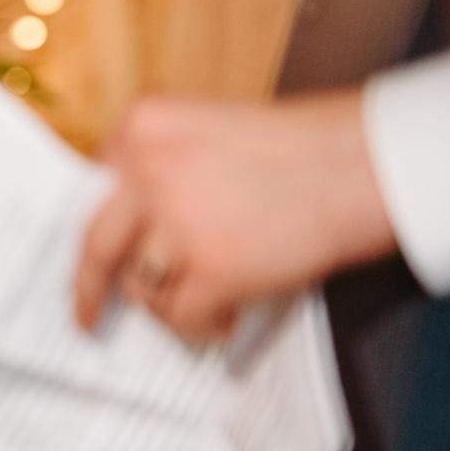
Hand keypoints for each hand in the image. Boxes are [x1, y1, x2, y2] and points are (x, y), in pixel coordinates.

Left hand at [73, 90, 396, 338]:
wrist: (364, 164)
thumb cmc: (300, 148)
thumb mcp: (208, 129)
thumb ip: (160, 167)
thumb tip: (127, 230)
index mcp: (142, 125)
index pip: (95, 188)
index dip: (98, 226)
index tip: (85, 254)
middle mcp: (147, 169)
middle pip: (95, 243)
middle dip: (88, 286)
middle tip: (85, 312)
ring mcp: (176, 221)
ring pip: (140, 284)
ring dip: (167, 300)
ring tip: (204, 295)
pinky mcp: (211, 268)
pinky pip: (179, 316)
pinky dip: (200, 324)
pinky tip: (224, 315)